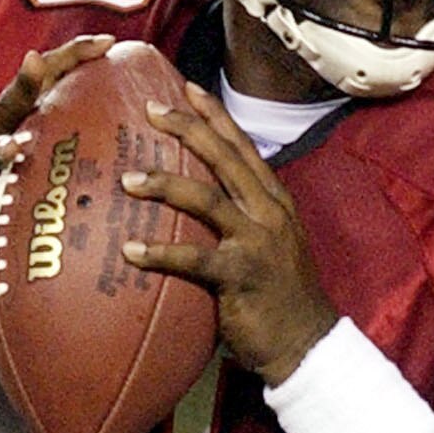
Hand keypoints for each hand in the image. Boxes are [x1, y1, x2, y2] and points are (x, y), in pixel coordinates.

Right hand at [0, 37, 115, 268]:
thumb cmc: (6, 185)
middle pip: (11, 101)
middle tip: (37, 62)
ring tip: (15, 150)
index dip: (73, 57)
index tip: (108, 41)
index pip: (47, 79)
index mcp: (19, 119)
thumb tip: (139, 143)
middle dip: (24, 81)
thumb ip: (74, 145)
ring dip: (0, 148)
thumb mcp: (37, 158)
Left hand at [120, 85, 339, 386]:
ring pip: (207, 199)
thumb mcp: (270, 247)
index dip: (215, 115)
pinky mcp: (242, 276)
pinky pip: (194, 259)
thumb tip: (199, 205)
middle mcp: (268, 214)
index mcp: (275, 202)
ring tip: (127, 178)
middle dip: (188, 128)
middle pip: (224, 158)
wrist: (306, 344)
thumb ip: (242, 220)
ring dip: (164, 185)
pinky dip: (160, 255)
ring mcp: (257, 243)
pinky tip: (130, 252)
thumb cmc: (280, 299)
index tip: (186, 87)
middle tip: (151, 110)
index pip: (243, 147)